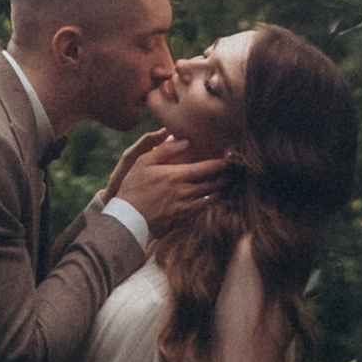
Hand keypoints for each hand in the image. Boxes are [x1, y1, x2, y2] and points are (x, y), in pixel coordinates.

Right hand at [105, 130, 226, 236]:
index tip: (230, 160)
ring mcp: (184, 208)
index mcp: (176, 176)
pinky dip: (209, 204)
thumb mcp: (143, 162)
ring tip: (228, 186)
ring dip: (220, 192)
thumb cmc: (133, 188)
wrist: (127, 219)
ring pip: (209, 199)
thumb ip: (165, 150)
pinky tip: (212, 200)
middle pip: (212, 184)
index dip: (220, 164)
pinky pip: (201, 211)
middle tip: (234, 173)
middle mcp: (184, 192)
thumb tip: (185, 141)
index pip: (206, 168)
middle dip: (224, 178)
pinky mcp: (182, 220)